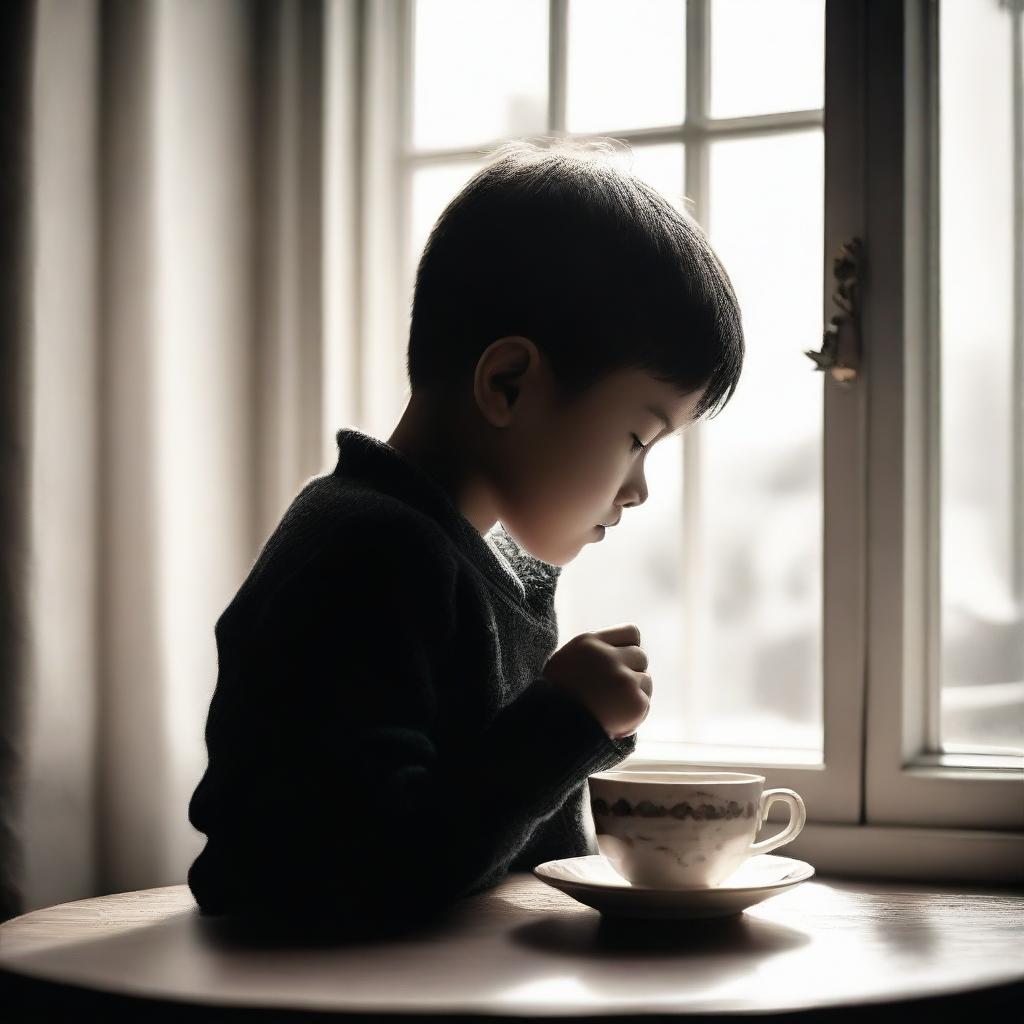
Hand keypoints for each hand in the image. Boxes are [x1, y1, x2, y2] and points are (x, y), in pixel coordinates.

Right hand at [541, 623, 651, 739]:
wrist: (550, 731)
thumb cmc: (553, 700)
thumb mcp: (565, 663)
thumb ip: (593, 654)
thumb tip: (620, 653)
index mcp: (589, 643)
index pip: (631, 632)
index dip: (629, 648)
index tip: (621, 663)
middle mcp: (609, 657)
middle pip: (640, 656)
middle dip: (631, 673)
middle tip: (612, 693)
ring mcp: (624, 679)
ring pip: (646, 680)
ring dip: (634, 694)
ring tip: (611, 709)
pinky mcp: (635, 702)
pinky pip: (645, 704)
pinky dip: (633, 716)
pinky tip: (614, 723)